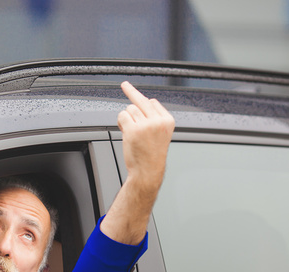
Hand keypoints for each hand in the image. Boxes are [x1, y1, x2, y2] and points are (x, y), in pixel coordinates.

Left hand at [100, 82, 174, 244]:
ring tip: (132, 133)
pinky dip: (120, 123)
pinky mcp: (133, 130)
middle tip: (124, 83)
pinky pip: (122, 116)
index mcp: (168, 120)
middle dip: (130, 92)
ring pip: (129, 109)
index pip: (152, 102)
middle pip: (140, 102)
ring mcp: (145, 125)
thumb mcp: (160, 133)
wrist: (147, 171)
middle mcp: (158, 121)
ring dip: (127, 119)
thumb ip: (153, 118)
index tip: (137, 94)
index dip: (143, 104)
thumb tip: (141, 102)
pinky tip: (125, 132)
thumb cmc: (151, 154)